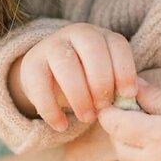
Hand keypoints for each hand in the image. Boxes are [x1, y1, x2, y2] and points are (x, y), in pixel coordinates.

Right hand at [10, 24, 137, 130]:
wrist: (47, 76)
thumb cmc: (86, 80)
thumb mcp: (105, 78)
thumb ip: (117, 85)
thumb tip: (129, 102)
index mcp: (101, 36)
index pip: (117, 44)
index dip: (124, 69)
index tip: (128, 95)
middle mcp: (77, 34)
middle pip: (92, 49)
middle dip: (101, 81)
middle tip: (104, 108)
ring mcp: (52, 45)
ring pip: (65, 63)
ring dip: (79, 94)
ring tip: (87, 118)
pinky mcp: (31, 64)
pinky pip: (40, 85)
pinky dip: (51, 109)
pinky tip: (62, 126)